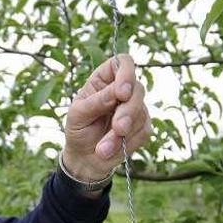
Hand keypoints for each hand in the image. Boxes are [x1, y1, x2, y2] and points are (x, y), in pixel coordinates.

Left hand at [63, 54, 151, 181]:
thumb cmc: (78, 131)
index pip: (122, 63)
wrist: (85, 159)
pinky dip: (127, 143)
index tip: (121, 93)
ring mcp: (134, 108)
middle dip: (127, 111)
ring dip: (122, 134)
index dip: (126, 73)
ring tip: (102, 149)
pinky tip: (110, 150)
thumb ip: (96, 102)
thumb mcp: (78, 115)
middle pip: (137, 89)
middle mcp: (121, 91)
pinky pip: (144, 130)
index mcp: (103, 80)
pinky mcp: (142, 126)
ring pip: (141, 112)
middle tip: (118, 128)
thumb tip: (116, 91)